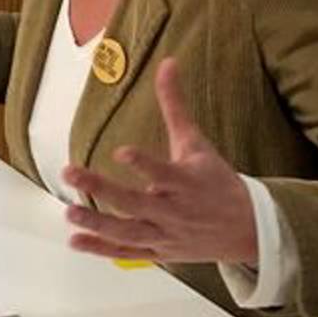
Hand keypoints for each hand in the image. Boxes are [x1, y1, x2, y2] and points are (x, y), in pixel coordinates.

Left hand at [60, 59, 259, 268]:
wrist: (248, 229)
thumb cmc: (217, 182)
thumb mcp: (197, 143)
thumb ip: (175, 106)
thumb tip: (167, 63)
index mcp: (186, 183)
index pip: (164, 173)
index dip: (144, 164)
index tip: (121, 151)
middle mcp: (174, 211)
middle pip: (135, 204)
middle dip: (102, 190)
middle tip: (71, 173)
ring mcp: (165, 235)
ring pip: (128, 232)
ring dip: (97, 224)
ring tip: (69, 212)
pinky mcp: (159, 252)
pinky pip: (127, 253)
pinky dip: (102, 249)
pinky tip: (76, 241)